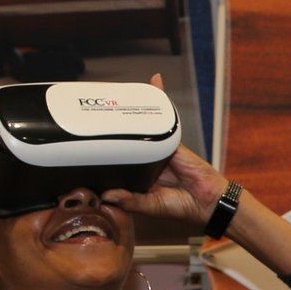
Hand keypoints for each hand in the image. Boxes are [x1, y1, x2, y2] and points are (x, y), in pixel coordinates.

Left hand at [100, 73, 228, 225]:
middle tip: (91, 111)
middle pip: (124, 137)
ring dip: (131, 108)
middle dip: (110, 125)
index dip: (100, 150)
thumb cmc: (182, 207)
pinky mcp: (171, 138)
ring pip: (140, 124)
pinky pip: (164, 115)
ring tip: (115, 93)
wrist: (208, 201)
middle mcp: (144, 158)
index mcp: (136, 175)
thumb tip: (105, 195)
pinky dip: (160, 97)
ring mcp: (157, 145)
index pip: (114, 159)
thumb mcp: (150, 206)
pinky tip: (153, 82)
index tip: (82, 142)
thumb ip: (129, 201)